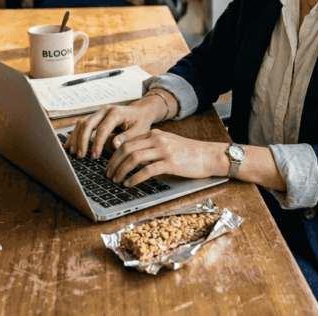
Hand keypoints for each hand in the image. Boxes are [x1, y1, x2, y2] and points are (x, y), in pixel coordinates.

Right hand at [64, 103, 155, 159]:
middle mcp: (105, 110)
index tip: (94, 156)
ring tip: (73, 153)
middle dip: (82, 140)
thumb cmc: (140, 122)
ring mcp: (99, 112)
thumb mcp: (139, 131)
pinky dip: (75, 134)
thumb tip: (113, 145)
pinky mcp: (95, 117)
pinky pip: (82, 124)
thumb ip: (126, 138)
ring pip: (82, 123)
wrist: (141, 111)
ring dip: (76, 138)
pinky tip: (70, 145)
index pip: (102, 129)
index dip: (97, 143)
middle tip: (80, 155)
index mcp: (116, 113)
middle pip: (88, 124)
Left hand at [105, 130, 226, 186]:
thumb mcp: (168, 145)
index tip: (109, 165)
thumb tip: (133, 161)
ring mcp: (164, 150)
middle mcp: (157, 140)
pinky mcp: (170, 163)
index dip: (114, 154)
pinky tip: (129, 183)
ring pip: (134, 158)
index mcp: (154, 135)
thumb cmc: (189, 153)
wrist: (209, 155)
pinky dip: (134, 178)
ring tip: (116, 180)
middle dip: (114, 163)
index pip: (127, 142)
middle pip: (127, 148)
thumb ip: (151, 149)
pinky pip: (147, 170)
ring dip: (121, 170)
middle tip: (108, 174)